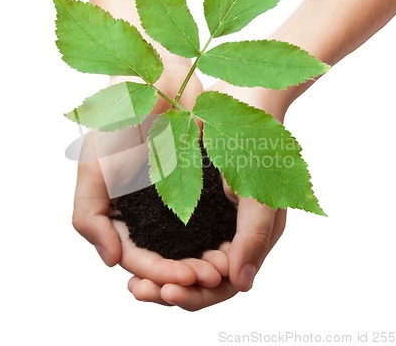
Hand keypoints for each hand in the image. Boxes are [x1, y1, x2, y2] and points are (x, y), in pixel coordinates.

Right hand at [72, 65, 225, 290]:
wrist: (155, 79)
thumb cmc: (116, 120)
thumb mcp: (92, 169)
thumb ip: (89, 217)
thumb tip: (111, 262)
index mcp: (114, 212)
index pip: (134, 256)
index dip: (157, 272)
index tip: (184, 279)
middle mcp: (141, 212)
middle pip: (161, 257)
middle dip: (183, 272)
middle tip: (210, 278)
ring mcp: (167, 200)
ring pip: (184, 245)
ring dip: (201, 260)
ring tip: (222, 268)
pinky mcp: (193, 185)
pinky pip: (204, 220)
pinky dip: (215, 236)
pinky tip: (230, 246)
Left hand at [126, 81, 288, 309]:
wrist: (242, 100)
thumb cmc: (257, 142)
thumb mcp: (260, 190)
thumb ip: (253, 236)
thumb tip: (240, 284)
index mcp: (253, 238)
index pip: (225, 284)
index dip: (197, 295)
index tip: (168, 293)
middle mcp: (232, 236)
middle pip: (201, 281)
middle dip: (172, 290)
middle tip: (138, 291)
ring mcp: (213, 221)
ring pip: (186, 263)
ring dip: (161, 276)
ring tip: (135, 284)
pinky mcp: (195, 205)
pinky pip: (175, 238)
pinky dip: (159, 251)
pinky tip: (136, 256)